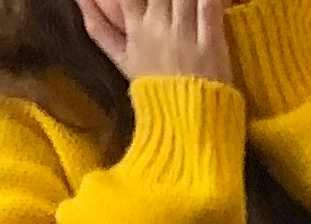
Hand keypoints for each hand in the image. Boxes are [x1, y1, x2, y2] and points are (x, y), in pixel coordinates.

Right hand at [81, 0, 231, 85]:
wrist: (186, 124)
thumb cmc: (154, 88)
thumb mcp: (121, 59)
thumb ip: (99, 27)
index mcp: (136, 28)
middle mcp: (158, 26)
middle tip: (166, 2)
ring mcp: (186, 33)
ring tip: (185, 2)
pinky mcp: (212, 42)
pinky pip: (210, 6)